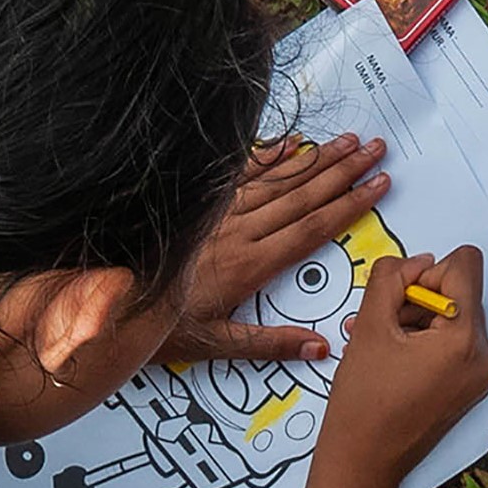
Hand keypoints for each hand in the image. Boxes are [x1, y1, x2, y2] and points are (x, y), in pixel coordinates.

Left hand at [170, 135, 393, 363]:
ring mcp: (220, 213)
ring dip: (315, 159)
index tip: (377, 185)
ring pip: (277, 179)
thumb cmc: (161, 325)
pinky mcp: (202, 204)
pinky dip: (267, 155)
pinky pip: (240, 173)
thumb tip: (319, 345)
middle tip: (376, 149)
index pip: (312, 229)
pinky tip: (291, 142)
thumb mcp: (216, 345)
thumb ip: (270, 343)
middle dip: (344, 171)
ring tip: (347, 141)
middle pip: (303, 196)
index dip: (349, 205)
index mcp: (250, 265)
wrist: (110, 297)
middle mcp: (239, 231)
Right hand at [312, 248, 487, 487]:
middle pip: (461, 292)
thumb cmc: (363, 401)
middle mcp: (484, 356)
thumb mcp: (370, 325)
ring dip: (418, 320)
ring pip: (455, 317)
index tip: (400, 301)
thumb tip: (419, 262)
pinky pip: (455, 344)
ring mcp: (480, 375)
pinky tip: (395, 359)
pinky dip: (426, 341)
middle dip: (419, 300)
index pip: (465, 265)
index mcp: (465, 339)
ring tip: (384, 345)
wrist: (362, 463)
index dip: (427, 272)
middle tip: (385, 326)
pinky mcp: (470, 388)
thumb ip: (392, 278)